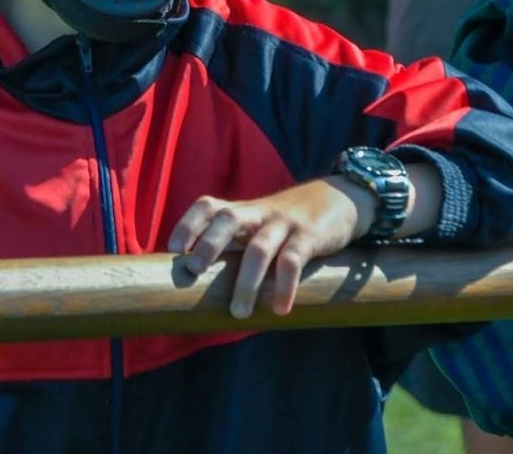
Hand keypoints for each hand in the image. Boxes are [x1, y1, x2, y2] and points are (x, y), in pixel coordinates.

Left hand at [167, 177, 369, 319]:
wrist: (340, 198)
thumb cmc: (289, 222)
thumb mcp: (261, 223)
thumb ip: (236, 244)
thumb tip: (201, 286)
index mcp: (243, 211)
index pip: (209, 206)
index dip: (188, 223)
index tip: (172, 249)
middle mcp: (260, 213)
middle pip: (229, 219)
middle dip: (209, 243)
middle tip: (194, 270)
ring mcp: (285, 223)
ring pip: (260, 248)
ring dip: (247, 282)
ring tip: (238, 313)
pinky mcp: (310, 236)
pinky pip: (293, 260)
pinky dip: (284, 285)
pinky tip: (279, 309)